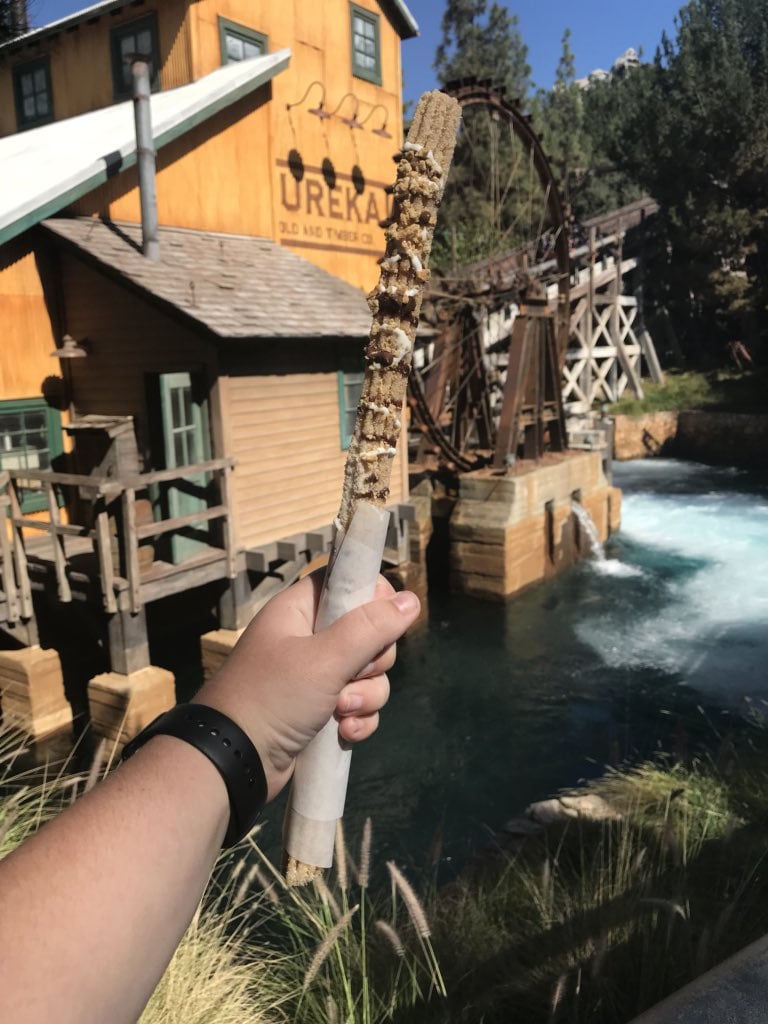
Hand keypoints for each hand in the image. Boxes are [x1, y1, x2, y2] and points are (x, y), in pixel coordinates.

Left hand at [193, 574, 419, 798]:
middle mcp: (308, 638)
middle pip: (368, 632)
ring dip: (365, 696)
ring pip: (368, 674)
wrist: (234, 761)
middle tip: (350, 676)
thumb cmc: (273, 697)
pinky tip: (344, 733)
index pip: (347, 582)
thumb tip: (412, 600)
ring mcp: (314, 676)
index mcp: (301, 610)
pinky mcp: (320, 710)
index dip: (373, 597)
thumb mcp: (324, 659)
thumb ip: (370, 628)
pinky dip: (358, 719)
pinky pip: (359, 705)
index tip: (385, 619)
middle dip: (371, 662)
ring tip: (340, 712)